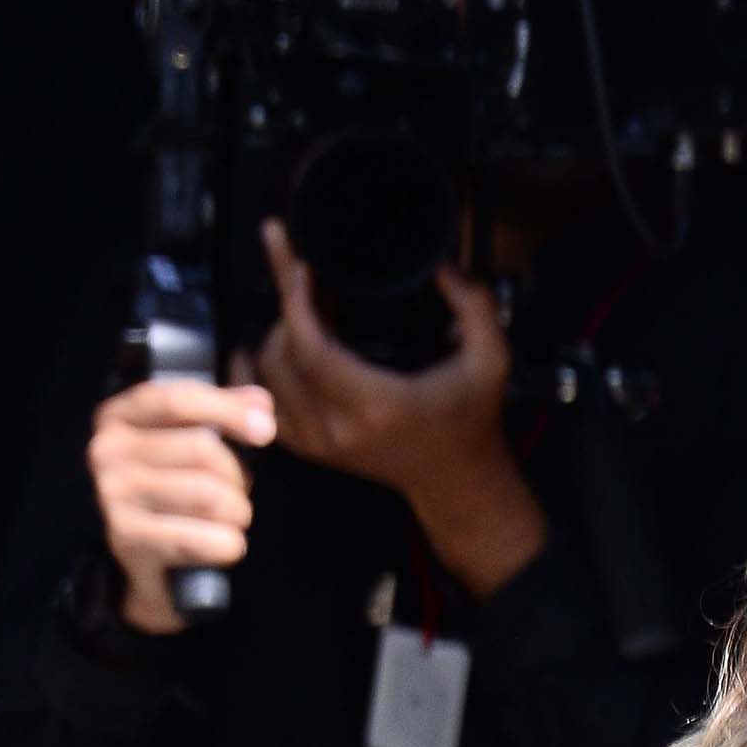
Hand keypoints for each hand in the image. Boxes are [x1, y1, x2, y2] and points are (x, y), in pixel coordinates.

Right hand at [86, 377, 275, 633]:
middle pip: (201, 450)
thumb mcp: (186, 446)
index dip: (226, 409)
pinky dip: (229, 545)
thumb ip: (221, 416)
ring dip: (237, 512)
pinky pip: (204, 539)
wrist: (145, 566)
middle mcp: (108, 452)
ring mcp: (114, 496)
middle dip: (237, 477)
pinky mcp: (129, 539)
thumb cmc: (170, 497)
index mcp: (119, 417)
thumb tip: (260, 403)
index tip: (266, 428)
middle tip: (237, 494)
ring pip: (208, 494)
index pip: (176, 400)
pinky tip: (223, 546)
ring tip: (230, 520)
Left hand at [248, 219, 546, 596]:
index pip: (311, 349)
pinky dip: (255, 375)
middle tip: (310, 285)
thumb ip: (475, 307)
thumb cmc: (470, 420)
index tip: (303, 266)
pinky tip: (258, 349)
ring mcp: (322, 443)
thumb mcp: (491, 361)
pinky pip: (263, 407)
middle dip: (288, 312)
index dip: (296, 301)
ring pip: (268, 377)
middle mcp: (341, 429)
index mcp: (379, 406)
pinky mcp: (313, 449)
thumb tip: (441, 266)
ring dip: (276, 337)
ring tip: (303, 313)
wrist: (456, 481)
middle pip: (281, 356)